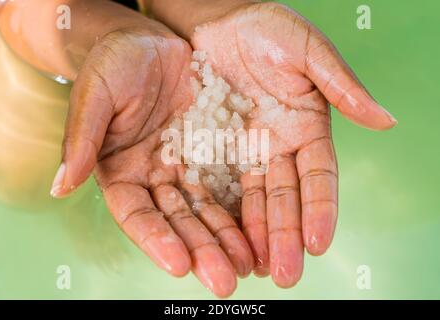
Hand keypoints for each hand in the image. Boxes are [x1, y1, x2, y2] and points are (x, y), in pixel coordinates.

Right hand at [50, 24, 252, 297]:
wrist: (150, 43)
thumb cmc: (115, 64)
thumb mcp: (96, 94)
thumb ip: (83, 138)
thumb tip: (61, 184)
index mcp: (122, 171)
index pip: (137, 214)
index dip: (156, 239)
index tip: (179, 264)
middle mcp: (156, 177)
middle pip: (178, 221)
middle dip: (201, 251)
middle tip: (225, 279)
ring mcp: (186, 167)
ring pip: (208, 210)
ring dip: (227, 240)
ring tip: (248, 265)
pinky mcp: (214, 153)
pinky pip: (232, 183)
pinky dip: (244, 209)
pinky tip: (259, 232)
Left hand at [188, 2, 396, 286]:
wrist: (213, 22)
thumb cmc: (264, 29)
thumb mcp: (306, 51)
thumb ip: (341, 85)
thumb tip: (385, 119)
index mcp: (305, 128)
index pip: (318, 177)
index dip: (320, 209)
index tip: (318, 242)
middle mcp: (276, 147)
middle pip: (283, 199)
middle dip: (284, 237)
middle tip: (284, 274)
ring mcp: (242, 152)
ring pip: (250, 201)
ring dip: (253, 236)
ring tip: (252, 269)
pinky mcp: (208, 150)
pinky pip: (214, 187)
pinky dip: (220, 215)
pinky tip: (222, 241)